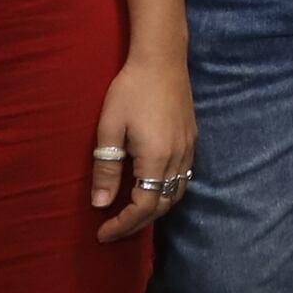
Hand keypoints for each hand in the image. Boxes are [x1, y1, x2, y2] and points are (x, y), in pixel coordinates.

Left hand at [87, 53, 195, 243]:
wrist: (162, 59)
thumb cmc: (130, 90)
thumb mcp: (109, 129)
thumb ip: (106, 169)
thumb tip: (100, 204)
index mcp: (156, 159)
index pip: (143, 207)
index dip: (123, 225)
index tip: (102, 233)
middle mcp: (178, 159)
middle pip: (163, 205)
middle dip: (137, 223)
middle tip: (112, 229)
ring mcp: (188, 150)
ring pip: (176, 194)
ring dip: (154, 209)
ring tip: (131, 214)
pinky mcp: (191, 140)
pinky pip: (183, 178)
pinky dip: (166, 192)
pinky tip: (150, 188)